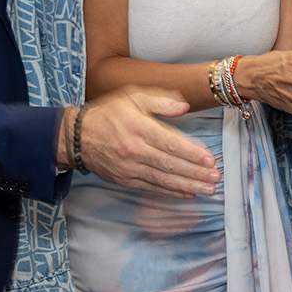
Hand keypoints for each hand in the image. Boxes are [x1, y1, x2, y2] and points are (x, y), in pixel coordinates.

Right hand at [73, 86, 219, 196]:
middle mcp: (134, 150)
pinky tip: (187, 194)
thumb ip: (160, 100)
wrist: (76, 137)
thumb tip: (184, 107)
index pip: (170, 143)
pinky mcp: (125, 180)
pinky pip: (152, 187)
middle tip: (215, 178)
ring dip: (187, 186)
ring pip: (163, 179)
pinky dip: (171, 192)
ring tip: (207, 190)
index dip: (191, 153)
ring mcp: (129, 168)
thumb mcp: (132, 97)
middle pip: (169, 165)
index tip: (209, 160)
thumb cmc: (108, 114)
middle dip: (195, 173)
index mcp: (138, 128)